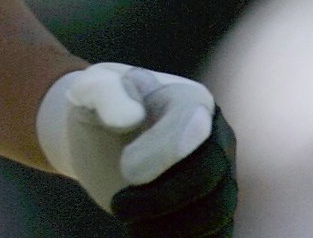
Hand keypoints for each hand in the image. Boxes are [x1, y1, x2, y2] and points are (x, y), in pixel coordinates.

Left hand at [37, 63, 236, 233]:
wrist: (104, 137)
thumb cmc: (99, 109)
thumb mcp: (90, 89)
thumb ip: (104, 93)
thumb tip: (132, 116)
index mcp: (191, 98)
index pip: (190, 127)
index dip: (160, 154)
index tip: (124, 169)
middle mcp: (217, 137)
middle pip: (207, 175)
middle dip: (161, 197)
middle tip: (118, 206)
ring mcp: (222, 176)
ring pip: (215, 213)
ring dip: (169, 227)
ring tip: (129, 222)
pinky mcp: (217, 211)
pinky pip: (217, 235)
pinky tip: (145, 234)